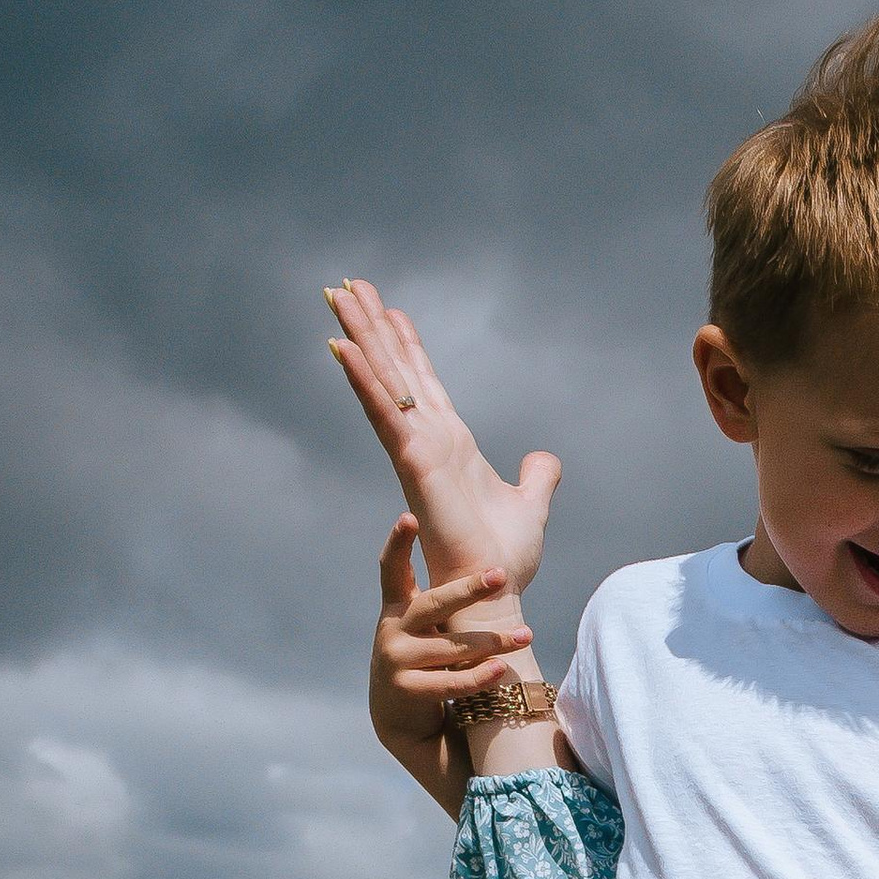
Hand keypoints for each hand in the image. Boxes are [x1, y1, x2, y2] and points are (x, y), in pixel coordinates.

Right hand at [326, 277, 561, 607]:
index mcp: (450, 444)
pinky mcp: (414, 464)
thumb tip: (542, 458)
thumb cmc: (502, 560)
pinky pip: (385, 413)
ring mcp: (415, 449)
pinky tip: (343, 347)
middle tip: (347, 285)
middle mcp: (426, 440)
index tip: (390, 309)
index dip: (407, 345)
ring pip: (382, 381)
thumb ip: (537, 478)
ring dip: (360, 338)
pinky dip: (364, 379)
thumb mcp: (530, 504)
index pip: (423, 383)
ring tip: (337, 296)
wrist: (491, 592)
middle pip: (394, 370)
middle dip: (372, 327)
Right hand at [370, 516, 535, 753]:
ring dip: (490, 642)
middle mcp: (392, 629)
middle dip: (468, 589)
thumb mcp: (427, 626)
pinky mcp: (406, 691)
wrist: (400, 715)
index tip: (410, 516)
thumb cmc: (425, 658)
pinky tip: (500, 669)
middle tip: (500, 574)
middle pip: (433, 604)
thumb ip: (445, 601)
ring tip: (525, 636)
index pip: (392, 569)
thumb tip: (492, 565)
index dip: (398, 543)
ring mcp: (395, 660)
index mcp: (397, 607)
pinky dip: (476, 677)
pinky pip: (448, 683)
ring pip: (449, 648)